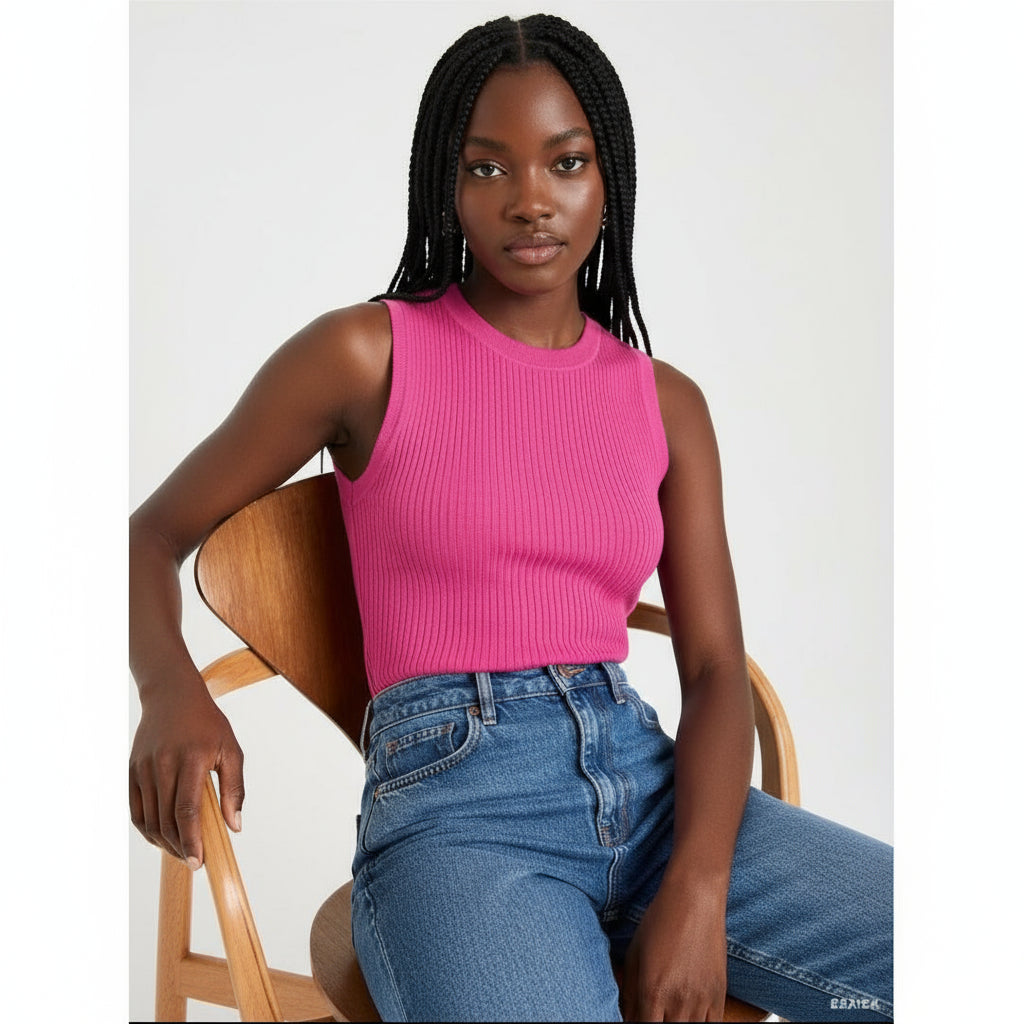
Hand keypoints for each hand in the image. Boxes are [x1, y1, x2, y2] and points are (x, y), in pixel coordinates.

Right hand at [129, 684, 243, 868]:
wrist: (172, 696)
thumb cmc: (207, 724)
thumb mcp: (231, 749)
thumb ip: (234, 788)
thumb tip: (234, 826)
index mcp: (191, 759)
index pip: (187, 810)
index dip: (192, 839)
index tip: (199, 862)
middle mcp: (163, 764)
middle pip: (166, 820)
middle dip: (180, 847)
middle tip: (194, 861)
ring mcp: (143, 769)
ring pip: (150, 819)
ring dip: (165, 842)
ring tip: (182, 851)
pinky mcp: (131, 772)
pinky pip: (136, 811)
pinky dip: (148, 829)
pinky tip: (163, 837)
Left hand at [620, 884, 727, 1021]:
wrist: (695, 899)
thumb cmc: (660, 921)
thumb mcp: (634, 953)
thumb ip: (628, 991)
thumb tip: (625, 1016)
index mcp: (653, 990)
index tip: (635, 1018)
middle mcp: (678, 1000)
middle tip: (652, 1012)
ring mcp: (701, 1000)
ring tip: (669, 1012)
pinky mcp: (719, 995)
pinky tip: (688, 1016)